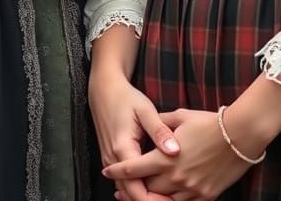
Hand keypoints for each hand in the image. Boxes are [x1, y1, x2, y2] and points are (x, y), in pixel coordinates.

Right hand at [89, 70, 178, 200]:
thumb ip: (160, 131)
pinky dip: (136, 188)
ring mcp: (110, 160)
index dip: (154, 200)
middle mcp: (113, 159)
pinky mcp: (111, 158)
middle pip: (130, 193)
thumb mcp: (145, 110)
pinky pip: (123, 181)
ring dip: (143, 196)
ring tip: (166, 198)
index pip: (136, 187)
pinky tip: (153, 189)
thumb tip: (175, 150)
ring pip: (126, 188)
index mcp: (122, 149)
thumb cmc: (126, 98)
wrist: (104, 90)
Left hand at [103, 108, 249, 200]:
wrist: (240, 135)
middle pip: (146, 188)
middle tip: (120, 189)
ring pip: (163, 200)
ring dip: (151, 198)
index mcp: (165, 156)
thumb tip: (151, 124)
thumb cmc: (209, 122)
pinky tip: (165, 199)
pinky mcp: (205, 196)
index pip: (134, 168)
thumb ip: (161, 123)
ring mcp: (191, 189)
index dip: (118, 171)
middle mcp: (175, 176)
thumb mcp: (181, 116)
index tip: (106, 172)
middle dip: (132, 188)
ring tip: (140, 196)